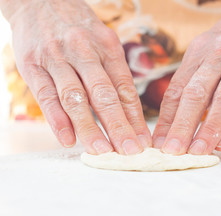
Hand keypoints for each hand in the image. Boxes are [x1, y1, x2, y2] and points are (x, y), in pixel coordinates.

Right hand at [6, 0, 150, 153]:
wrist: (39, 0)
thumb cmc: (79, 29)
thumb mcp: (104, 43)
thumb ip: (115, 74)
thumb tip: (130, 113)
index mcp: (107, 48)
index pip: (124, 88)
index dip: (135, 117)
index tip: (143, 141)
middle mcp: (84, 52)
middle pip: (103, 94)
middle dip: (118, 125)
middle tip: (129, 151)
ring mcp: (57, 58)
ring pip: (75, 98)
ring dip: (89, 127)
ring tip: (102, 150)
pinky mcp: (32, 65)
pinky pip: (45, 96)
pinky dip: (57, 120)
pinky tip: (68, 139)